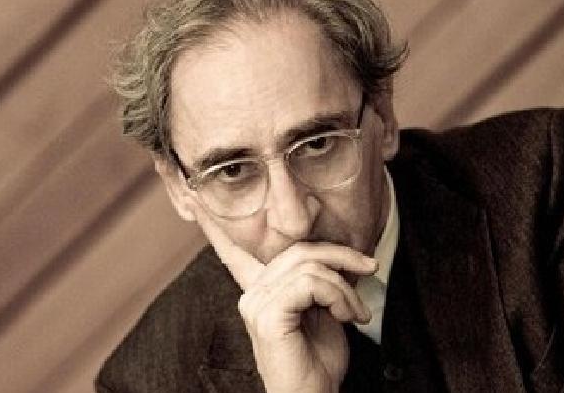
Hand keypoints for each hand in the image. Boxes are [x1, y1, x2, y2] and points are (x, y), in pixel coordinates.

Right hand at [190, 203, 376, 392]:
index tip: (193, 201)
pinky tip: (346, 316)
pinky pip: (311, 283)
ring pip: (309, 264)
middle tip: (370, 268)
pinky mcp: (267, 314)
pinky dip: (338, 294)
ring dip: (345, 285)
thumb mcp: (323, 311)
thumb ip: (321, 282)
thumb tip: (342, 256)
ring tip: (356, 311)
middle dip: (341, 254)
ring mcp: (256, 302)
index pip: (235, 252)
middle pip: (298, 249)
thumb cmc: (317, 362)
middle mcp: (252, 292)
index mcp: (260, 290)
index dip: (218, 228)